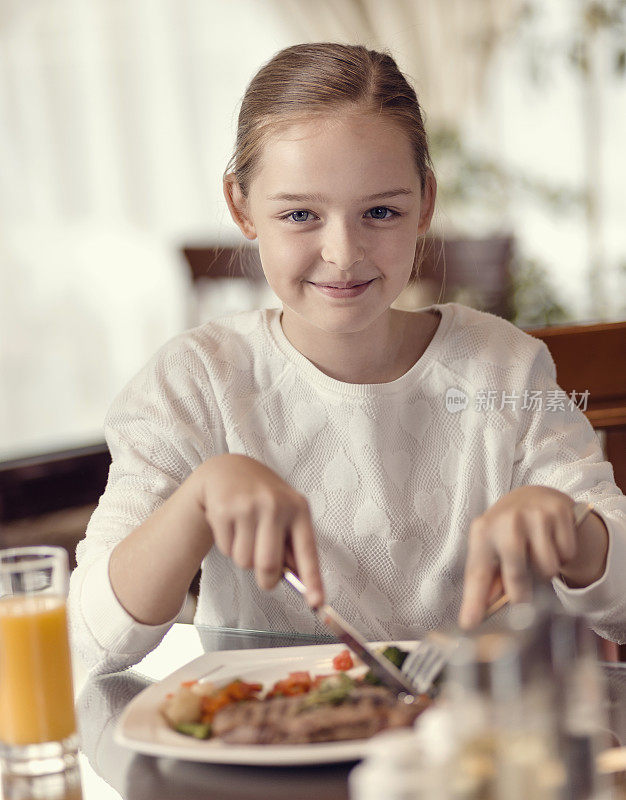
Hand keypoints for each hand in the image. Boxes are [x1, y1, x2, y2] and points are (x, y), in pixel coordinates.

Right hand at [191, 454, 323, 606]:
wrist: (229, 470)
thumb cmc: (264, 497)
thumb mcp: (286, 512)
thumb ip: (293, 545)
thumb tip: (301, 582)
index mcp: (298, 508)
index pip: (307, 550)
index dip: (313, 580)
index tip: (316, 603)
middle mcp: (275, 506)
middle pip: (269, 566)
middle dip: (267, 580)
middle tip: (266, 577)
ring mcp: (248, 506)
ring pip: (245, 562)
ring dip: (245, 558)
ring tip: (247, 534)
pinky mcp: (224, 510)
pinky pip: (227, 551)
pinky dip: (229, 547)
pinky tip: (233, 526)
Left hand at [458, 485, 607, 628]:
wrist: (534, 497)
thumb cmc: (508, 531)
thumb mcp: (492, 547)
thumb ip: (486, 581)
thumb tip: (474, 617)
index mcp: (482, 531)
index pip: (477, 571)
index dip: (474, 600)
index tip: (470, 623)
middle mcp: (506, 520)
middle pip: (516, 572)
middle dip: (521, 593)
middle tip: (522, 596)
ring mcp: (534, 514)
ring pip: (547, 567)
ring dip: (546, 571)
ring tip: (537, 556)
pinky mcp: (558, 512)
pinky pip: (567, 553)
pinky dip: (563, 556)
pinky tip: (553, 542)